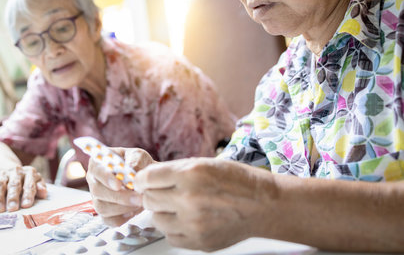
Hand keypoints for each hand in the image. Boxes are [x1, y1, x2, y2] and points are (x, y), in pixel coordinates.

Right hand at [0, 165, 46, 212]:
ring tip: (0, 210)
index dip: (28, 195)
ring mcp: (2, 176)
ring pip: (0, 185)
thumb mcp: (35, 180)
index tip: (26, 205)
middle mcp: (15, 173)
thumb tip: (43, 192)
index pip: (29, 184)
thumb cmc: (25, 180)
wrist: (6, 167)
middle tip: (13, 208)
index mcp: (29, 173)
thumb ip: (40, 187)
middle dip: (13, 197)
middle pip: (14, 184)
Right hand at [87, 147, 154, 225]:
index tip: (119, 185)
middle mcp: (94, 180)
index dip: (106, 178)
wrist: (144, 180)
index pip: (96, 170)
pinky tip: (133, 211)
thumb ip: (135, 160)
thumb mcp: (139, 156)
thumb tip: (131, 170)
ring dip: (123, 208)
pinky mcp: (104, 212)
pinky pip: (108, 220)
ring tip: (139, 202)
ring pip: (102, 207)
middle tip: (138, 198)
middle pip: (98, 191)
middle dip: (119, 196)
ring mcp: (97, 198)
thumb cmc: (138, 164)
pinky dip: (122, 218)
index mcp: (98, 162)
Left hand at [134, 158, 278, 250]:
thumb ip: (173, 171)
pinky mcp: (198, 242)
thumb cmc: (235, 180)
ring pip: (156, 219)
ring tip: (177, 206)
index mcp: (190, 174)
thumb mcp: (203, 163)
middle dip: (152, 194)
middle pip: (149, 200)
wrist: (263, 205)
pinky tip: (186, 219)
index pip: (147, 178)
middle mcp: (189, 199)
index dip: (142, 180)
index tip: (144, 182)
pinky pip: (170, 236)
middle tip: (164, 193)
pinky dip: (173, 228)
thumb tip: (145, 179)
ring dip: (162, 212)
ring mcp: (194, 223)